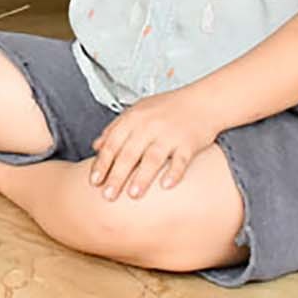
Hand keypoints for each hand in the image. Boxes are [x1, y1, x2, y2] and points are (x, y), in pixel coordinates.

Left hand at [89, 88, 220, 200]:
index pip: (112, 144)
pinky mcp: (189, 143)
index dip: (102, 163)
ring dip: (142, 177)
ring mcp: (169, 134)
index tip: (94, 181)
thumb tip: (96, 146)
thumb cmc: (167, 108)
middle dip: (117, 176)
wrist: (202, 101)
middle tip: (108, 196)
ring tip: (133, 195)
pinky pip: (180, 160)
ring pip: (152, 158)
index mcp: (133, 119)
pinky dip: (174, 173)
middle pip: (129, 154)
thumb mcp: (136, 111)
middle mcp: (148, 126)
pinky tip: (166, 185)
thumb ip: (115, 128)